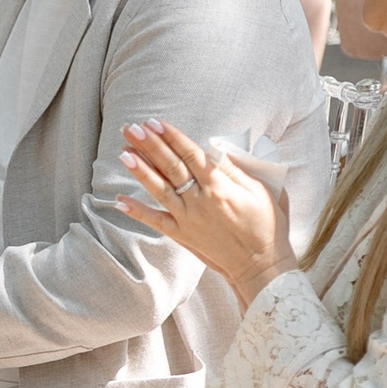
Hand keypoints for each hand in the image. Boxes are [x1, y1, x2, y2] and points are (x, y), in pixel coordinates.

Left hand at [115, 119, 296, 307]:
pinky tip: (119, 201)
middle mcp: (200, 201)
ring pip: (160, 190)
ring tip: (123, 153)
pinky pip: (156, 222)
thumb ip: (235, 169)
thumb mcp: (260, 190)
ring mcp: (189, 219)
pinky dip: (138, 212)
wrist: (262, 265)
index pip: (191, 155)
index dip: (172, 137)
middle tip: (131, 128)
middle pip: (171, 167)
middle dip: (150, 146)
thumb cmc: (267, 224)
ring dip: (141, 171)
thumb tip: (215, 148)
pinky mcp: (183, 235)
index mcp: (220, 186)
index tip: (155, 122)